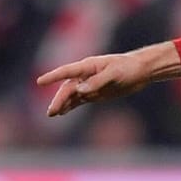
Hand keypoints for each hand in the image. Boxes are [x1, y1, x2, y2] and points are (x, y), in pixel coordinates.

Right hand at [37, 43, 178, 117]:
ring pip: (72, 95)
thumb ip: (97, 82)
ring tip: (52, 114)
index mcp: (88, 66)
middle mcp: (85, 75)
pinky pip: (80, 100)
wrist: (140, 71)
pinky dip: (71, 106)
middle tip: (52, 112)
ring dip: (62, 104)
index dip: (53, 76)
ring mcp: (89, 85)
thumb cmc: (128, 67)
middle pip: (68, 88)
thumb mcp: (114, 74)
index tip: (40, 82)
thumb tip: (80, 90)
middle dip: (59, 99)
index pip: (67, 71)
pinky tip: (63, 112)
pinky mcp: (95, 93)